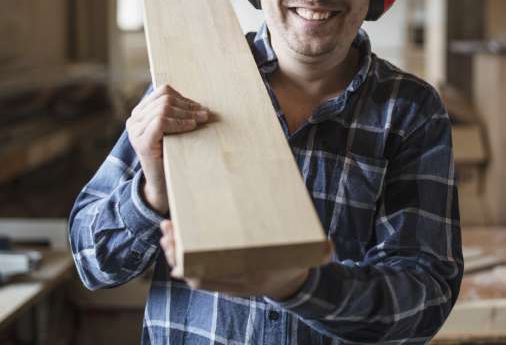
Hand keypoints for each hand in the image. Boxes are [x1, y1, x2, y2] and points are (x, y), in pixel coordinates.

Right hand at [125, 84, 209, 214]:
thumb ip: (177, 114)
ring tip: (202, 119)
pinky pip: (160, 122)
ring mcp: (135, 131)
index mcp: (140, 113)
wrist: (162, 185)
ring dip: (187, 113)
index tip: (199, 107)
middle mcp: (134, 120)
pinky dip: (179, 122)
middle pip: (165, 99)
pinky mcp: (142, 142)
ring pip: (164, 108)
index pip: (163, 92)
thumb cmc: (172, 155)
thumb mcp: (173, 130)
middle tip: (205, 114)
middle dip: (189, 105)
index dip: (184, 97)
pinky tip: (191, 126)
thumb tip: (200, 102)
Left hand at [160, 220, 332, 298]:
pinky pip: (198, 271)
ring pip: (192, 273)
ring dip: (175, 253)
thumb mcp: (305, 256)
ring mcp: (228, 281)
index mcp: (250, 277)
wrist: (292, 286)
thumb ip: (317, 250)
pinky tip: (178, 239)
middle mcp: (234, 281)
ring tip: (165, 231)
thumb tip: (329, 247)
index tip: (179, 238)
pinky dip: (184, 257)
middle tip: (166, 229)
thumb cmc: (295, 261)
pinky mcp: (225, 276)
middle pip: (194, 273)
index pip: (210, 276)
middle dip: (175, 252)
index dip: (189, 261)